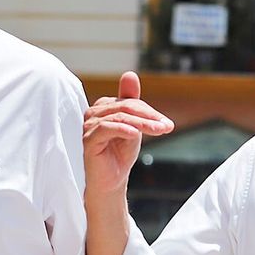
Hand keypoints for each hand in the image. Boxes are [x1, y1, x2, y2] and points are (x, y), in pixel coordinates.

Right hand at [83, 72, 172, 197]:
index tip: (167, 124)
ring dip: (142, 123)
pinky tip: (135, 134)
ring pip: (119, 116)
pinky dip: (123, 129)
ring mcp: (88, 126)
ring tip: (158, 131)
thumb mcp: (134, 126)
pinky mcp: (88, 140)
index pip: (130, 102)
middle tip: (166, 126)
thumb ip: (132, 102)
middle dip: (149, 116)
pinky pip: (106, 128)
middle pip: (125, 107)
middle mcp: (93, 113)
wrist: (111, 181)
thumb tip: (130, 74)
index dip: (150, 112)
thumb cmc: (120, 154)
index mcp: (103, 107)